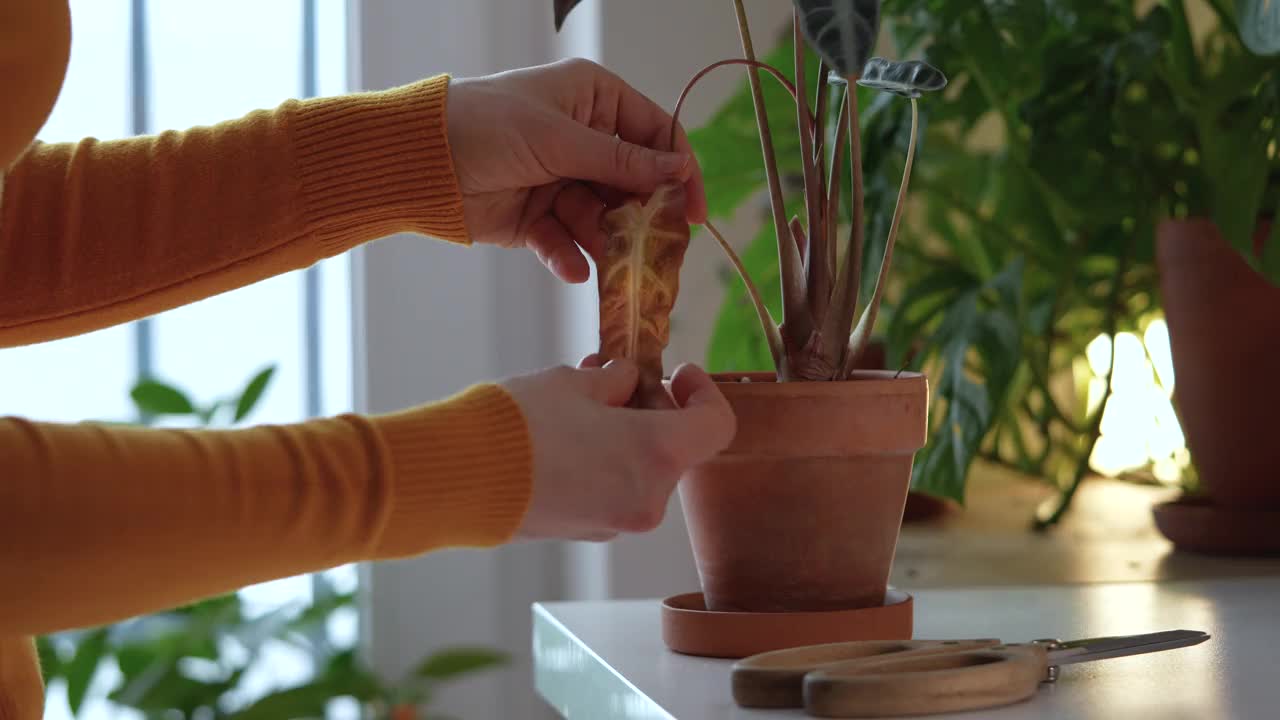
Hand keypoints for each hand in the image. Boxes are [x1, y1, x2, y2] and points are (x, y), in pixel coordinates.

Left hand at [446, 58, 706, 282]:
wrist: (415, 161)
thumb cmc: (485, 125)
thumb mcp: (559, 140)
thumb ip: (620, 163)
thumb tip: (678, 172)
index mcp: (593, 100)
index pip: (654, 134)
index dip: (679, 171)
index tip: (694, 212)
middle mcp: (581, 139)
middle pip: (632, 185)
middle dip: (641, 218)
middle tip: (657, 249)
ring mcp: (558, 180)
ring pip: (601, 219)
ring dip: (605, 242)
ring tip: (610, 263)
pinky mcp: (535, 218)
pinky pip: (564, 242)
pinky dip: (568, 256)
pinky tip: (572, 268)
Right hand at [501, 355, 734, 541]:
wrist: (459, 479)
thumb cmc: (520, 424)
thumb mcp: (573, 383)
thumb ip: (616, 381)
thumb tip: (627, 383)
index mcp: (658, 455)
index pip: (716, 426)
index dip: (704, 394)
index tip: (677, 374)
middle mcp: (648, 498)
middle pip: (674, 448)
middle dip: (650, 408)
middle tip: (614, 377)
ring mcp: (616, 522)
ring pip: (641, 469)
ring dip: (624, 433)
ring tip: (580, 399)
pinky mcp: (585, 532)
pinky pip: (612, 490)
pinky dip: (604, 460)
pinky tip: (566, 433)